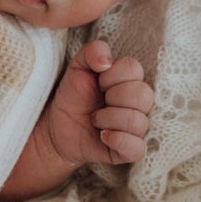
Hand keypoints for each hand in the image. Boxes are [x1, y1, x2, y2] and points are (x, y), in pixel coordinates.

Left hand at [40, 40, 152, 167]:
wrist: (57, 126)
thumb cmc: (73, 95)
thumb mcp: (77, 67)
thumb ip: (92, 51)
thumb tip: (106, 62)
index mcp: (130, 81)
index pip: (134, 69)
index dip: (111, 75)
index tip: (98, 82)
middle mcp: (139, 104)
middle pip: (143, 95)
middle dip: (113, 97)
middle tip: (97, 102)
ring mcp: (136, 128)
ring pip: (138, 121)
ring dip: (108, 119)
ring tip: (95, 120)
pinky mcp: (130, 150)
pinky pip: (137, 148)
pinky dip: (118, 140)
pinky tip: (102, 136)